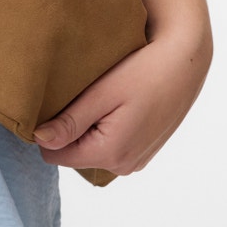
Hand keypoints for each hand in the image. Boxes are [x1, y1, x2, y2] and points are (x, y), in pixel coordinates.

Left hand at [32, 29, 212, 176]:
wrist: (186, 60)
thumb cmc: (144, 70)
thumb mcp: (101, 93)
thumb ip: (70, 121)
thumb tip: (39, 140)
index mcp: (110, 154)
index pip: (55, 155)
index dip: (49, 129)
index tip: (60, 102)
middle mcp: (124, 166)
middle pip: (73, 154)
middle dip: (71, 128)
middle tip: (86, 96)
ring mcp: (137, 161)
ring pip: (92, 150)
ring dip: (89, 128)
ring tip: (105, 99)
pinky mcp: (144, 152)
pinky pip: (111, 147)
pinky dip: (107, 129)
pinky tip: (119, 105)